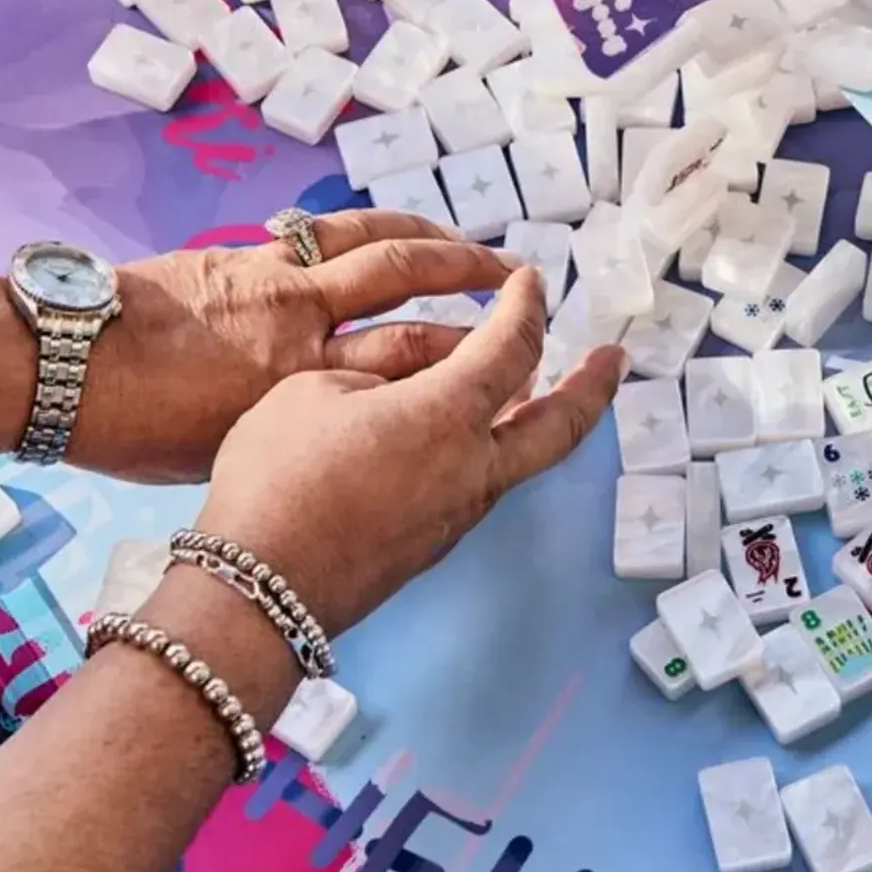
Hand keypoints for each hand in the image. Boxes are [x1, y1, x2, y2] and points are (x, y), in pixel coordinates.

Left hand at [74, 210, 518, 482]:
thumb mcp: (231, 448)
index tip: (510, 353)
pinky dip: (367, 230)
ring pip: (371, 235)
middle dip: (469, 272)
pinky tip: (389, 235)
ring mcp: (275, 273)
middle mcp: (301, 315)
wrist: (61, 363)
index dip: (471, 350)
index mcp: (301, 377)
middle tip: (511, 275)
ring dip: (429, 234)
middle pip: (407, 277)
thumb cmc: (135, 427)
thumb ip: (298, 422)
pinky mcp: (247, 253)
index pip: (412, 354)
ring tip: (466, 242)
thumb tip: (342, 416)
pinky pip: (323, 231)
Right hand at [193, 268, 623, 634]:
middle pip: (559, 424)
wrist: (258, 591)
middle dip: (592, 386)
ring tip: (536, 389)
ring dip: (538, 418)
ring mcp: (458, 514)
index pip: (513, 346)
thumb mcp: (313, 390)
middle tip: (614, 358)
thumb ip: (372, 376)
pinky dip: (490, 449)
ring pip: (521, 458)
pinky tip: (463, 439)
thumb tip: (403, 392)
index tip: (531, 280)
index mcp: (449, 415)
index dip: (527, 306)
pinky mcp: (433, 545)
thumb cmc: (277, 477)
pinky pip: (480, 484)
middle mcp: (473, 467)